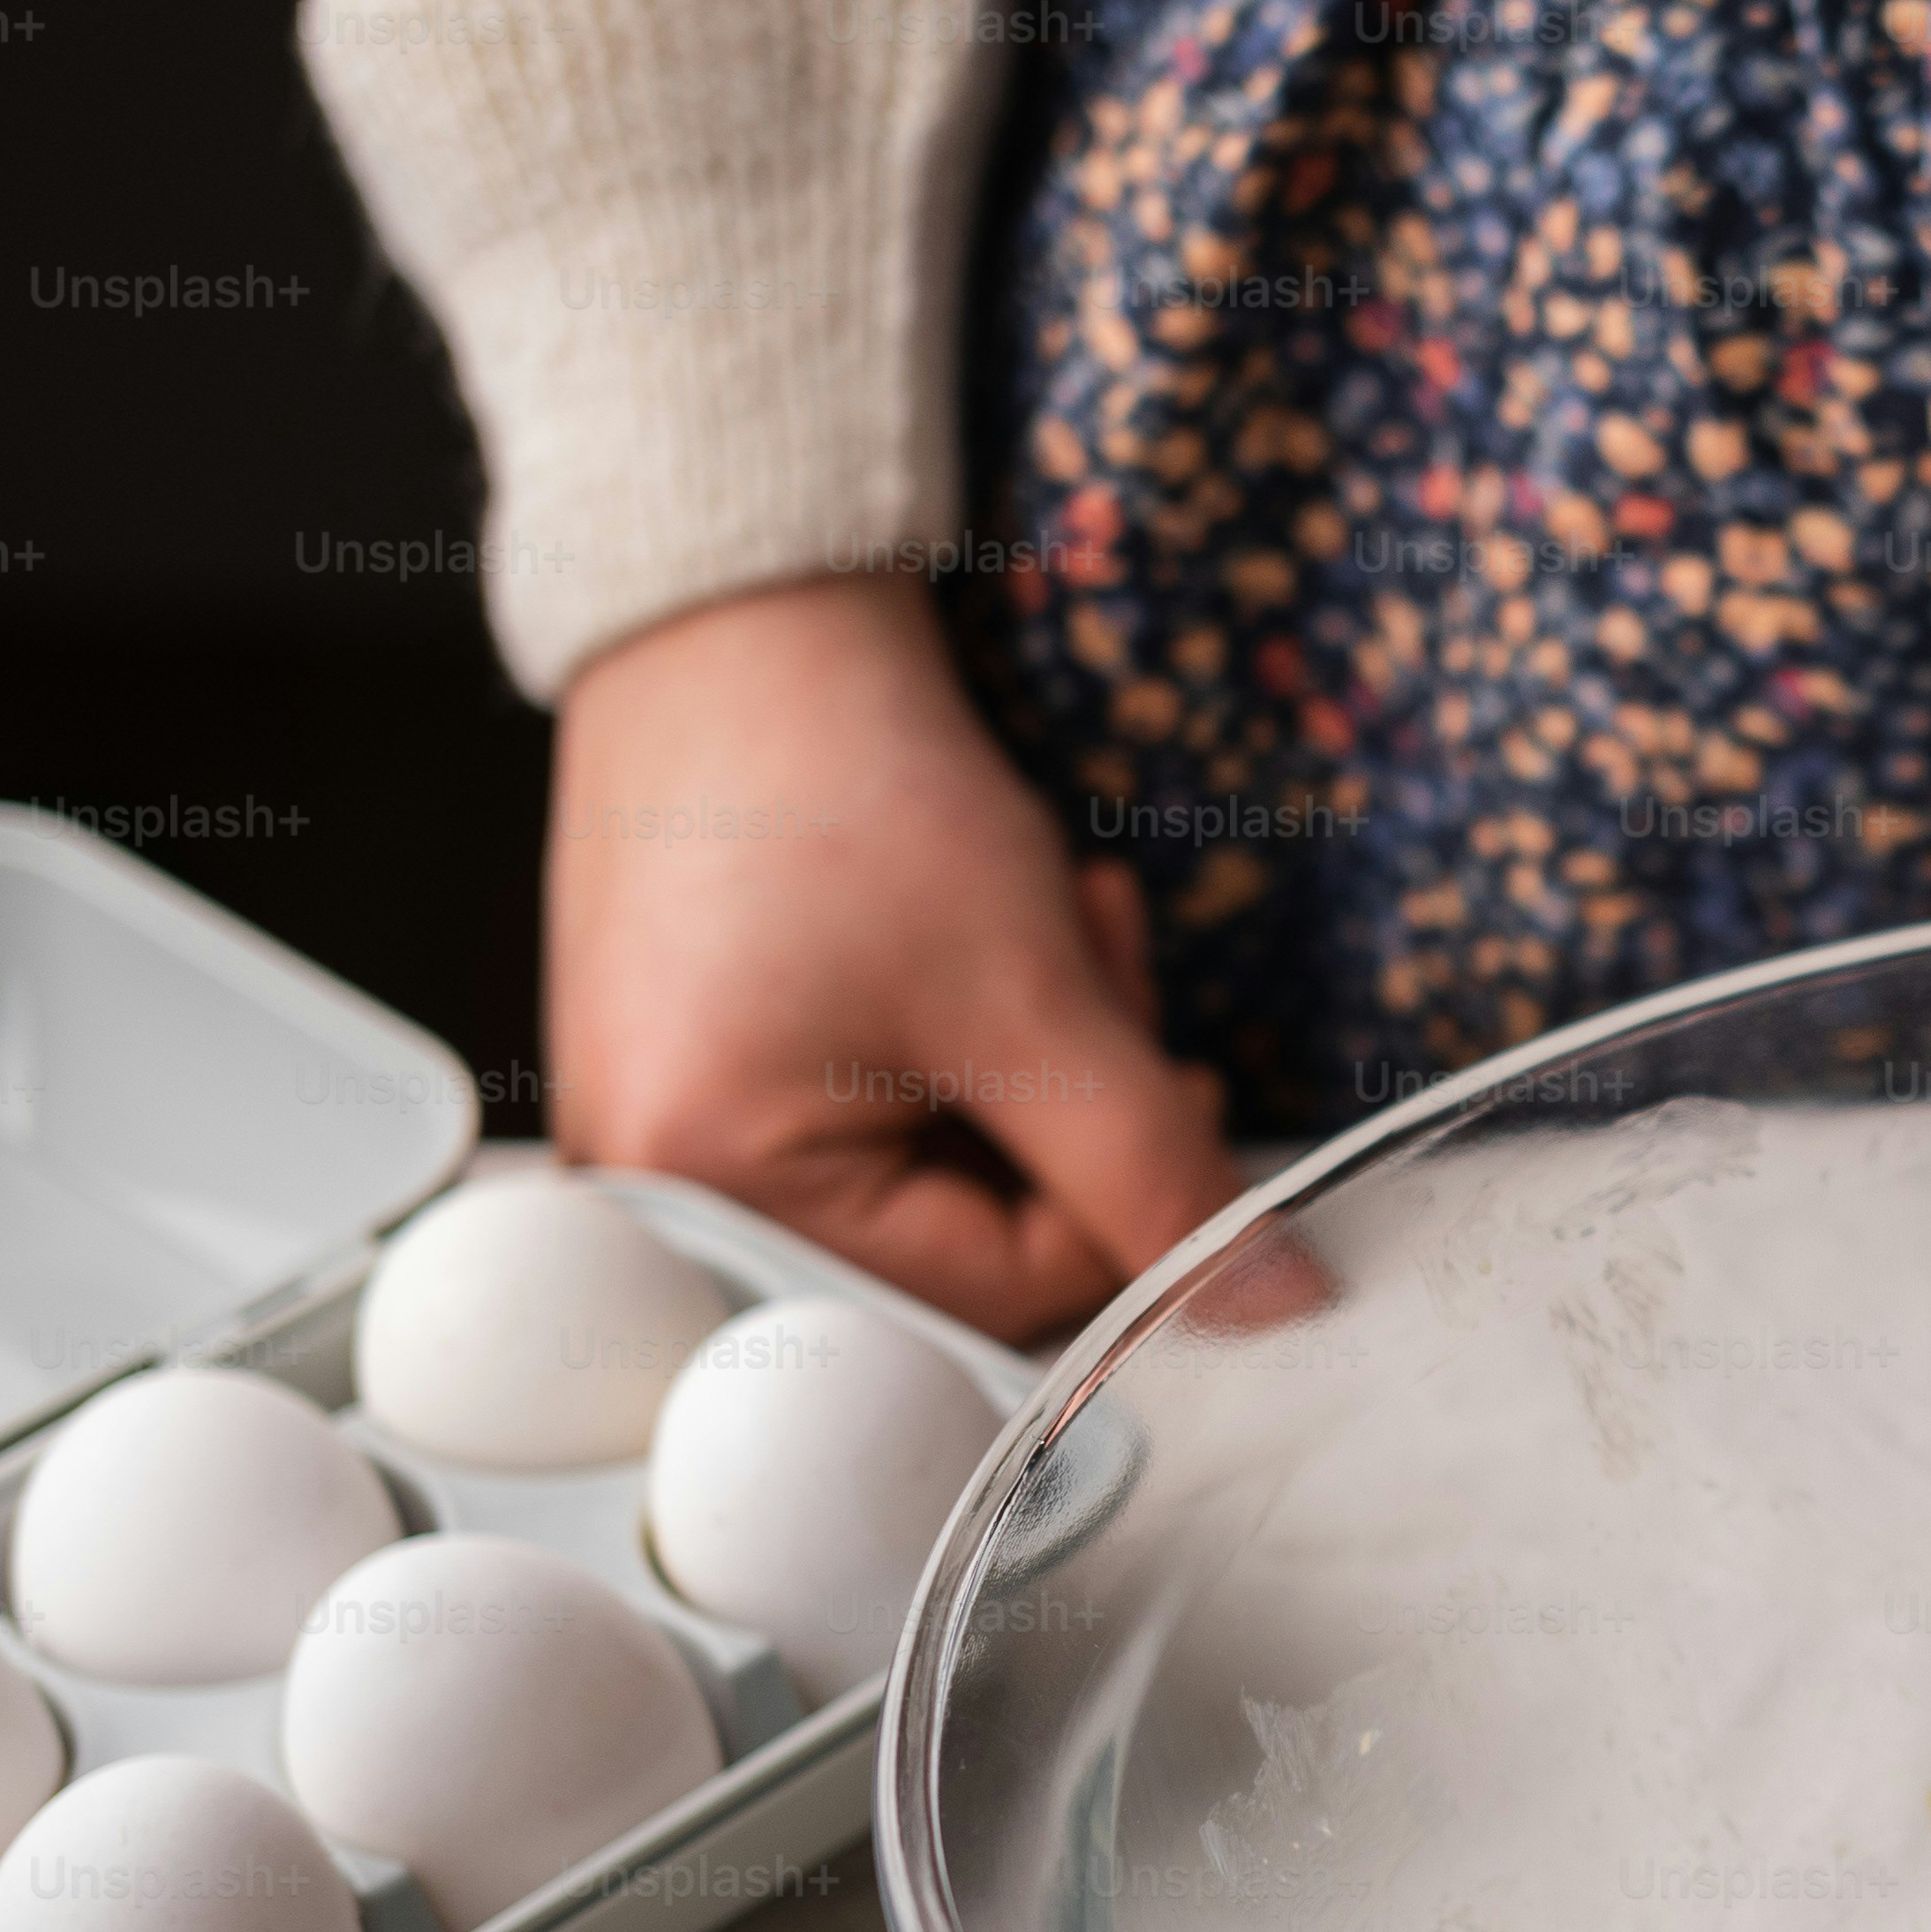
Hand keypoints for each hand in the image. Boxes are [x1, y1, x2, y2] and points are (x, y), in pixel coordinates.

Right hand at [543, 573, 1234, 1343]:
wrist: (739, 627)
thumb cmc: (839, 784)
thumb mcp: (1033, 998)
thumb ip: (1156, 1172)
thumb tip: (1266, 1304)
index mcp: (710, 1191)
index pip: (995, 1293)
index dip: (1128, 1196)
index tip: (1176, 1077)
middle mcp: (664, 1195)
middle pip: (967, 1245)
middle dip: (1074, 1113)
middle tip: (1102, 969)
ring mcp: (677, 1142)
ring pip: (948, 1176)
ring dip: (1039, 1061)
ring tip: (1048, 923)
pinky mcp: (709, 1084)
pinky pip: (889, 1119)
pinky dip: (974, 1040)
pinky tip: (988, 937)